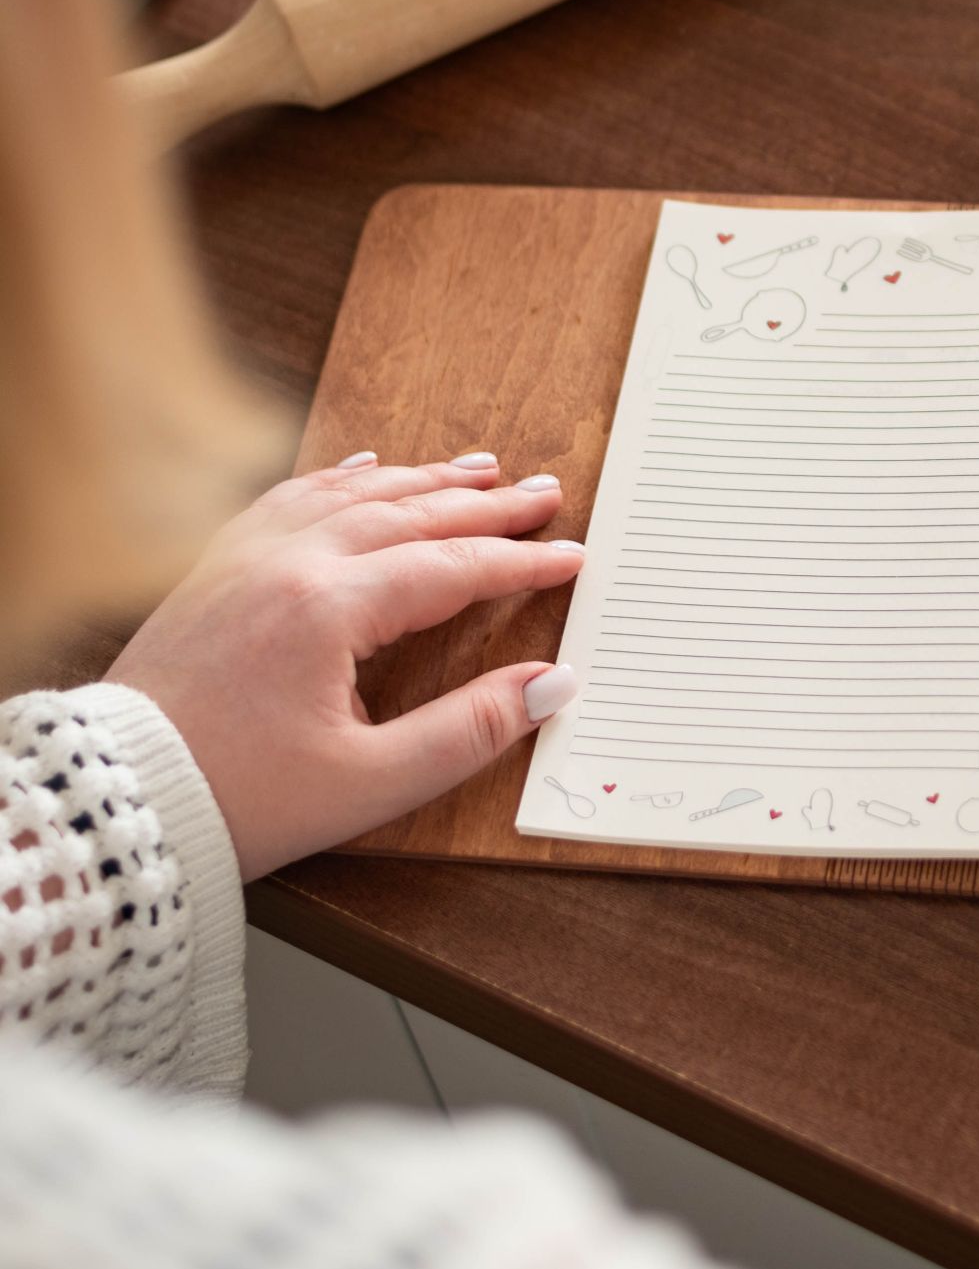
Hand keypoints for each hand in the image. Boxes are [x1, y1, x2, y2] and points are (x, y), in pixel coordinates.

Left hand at [108, 452, 585, 880]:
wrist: (117, 802)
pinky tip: (368, 465)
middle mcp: (288, 564)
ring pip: (354, 495)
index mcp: (328, 609)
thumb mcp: (369, 782)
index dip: (521, 561)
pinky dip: (340, 477)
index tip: (571, 557)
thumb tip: (550, 685)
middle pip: (412, 515)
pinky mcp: (215, 569)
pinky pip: (289, 498)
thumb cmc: (235, 799)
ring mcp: (245, 558)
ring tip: (481, 470)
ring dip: (425, 479)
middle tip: (544, 494)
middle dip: (487, 506)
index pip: (453, 567)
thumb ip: (469, 731)